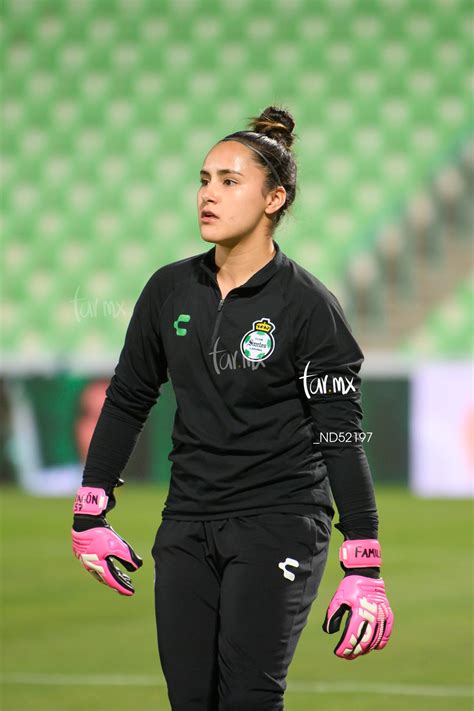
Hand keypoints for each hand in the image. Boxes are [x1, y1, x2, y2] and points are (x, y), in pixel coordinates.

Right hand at [72, 485, 142, 595]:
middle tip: (129, 587)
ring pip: (102, 572)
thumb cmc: (102, 534)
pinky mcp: (86, 554)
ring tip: (124, 577)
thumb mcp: (118, 545)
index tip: (131, 592)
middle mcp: (92, 566)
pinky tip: (110, 564)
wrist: (86, 522)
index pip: (113, 581)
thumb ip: (128, 557)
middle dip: (119, 583)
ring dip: (113, 575)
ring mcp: (88, 561)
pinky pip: (97, 565)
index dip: (122, 587)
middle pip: (107, 578)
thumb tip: (137, 567)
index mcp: (99, 566)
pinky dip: (106, 567)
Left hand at [322, 539, 393, 658]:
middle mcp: (372, 615)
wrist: (366, 573)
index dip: (346, 647)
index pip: (353, 636)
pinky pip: (386, 633)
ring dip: (366, 649)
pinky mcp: (388, 614)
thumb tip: (329, 631)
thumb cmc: (350, 586)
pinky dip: (380, 642)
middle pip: (364, 641)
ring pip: (375, 640)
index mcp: (359, 611)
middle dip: (355, 651)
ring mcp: (382, 616)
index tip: (338, 653)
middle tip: (347, 655)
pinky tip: (373, 647)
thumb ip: (333, 615)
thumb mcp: (338, 598)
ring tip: (357, 652)